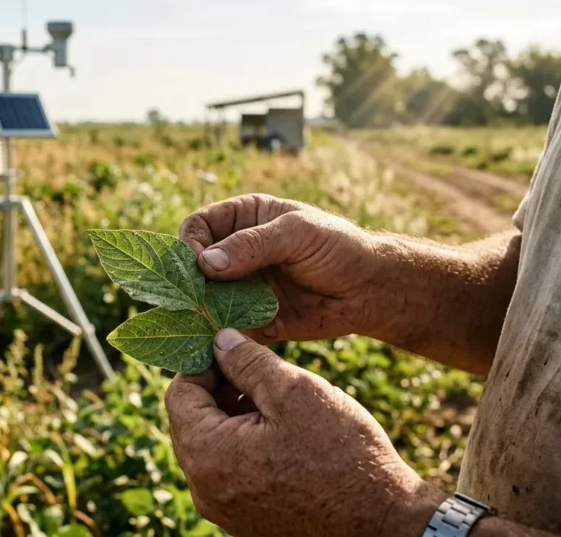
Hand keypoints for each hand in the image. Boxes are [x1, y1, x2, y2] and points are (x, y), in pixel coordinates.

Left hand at [166, 329, 442, 536]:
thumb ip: (249, 362)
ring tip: (278, 399)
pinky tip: (285, 433)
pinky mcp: (247, 520)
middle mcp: (206, 490)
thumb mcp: (296, 392)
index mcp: (207, 455)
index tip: (234, 345)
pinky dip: (248, 445)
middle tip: (259, 367)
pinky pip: (233, 472)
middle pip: (193, 422)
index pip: (179, 393)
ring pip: (214, 446)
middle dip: (221, 388)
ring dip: (236, 416)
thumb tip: (220, 341)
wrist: (385, 524)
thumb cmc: (343, 455)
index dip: (204, 361)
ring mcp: (226, 510)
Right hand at [179, 194, 379, 341]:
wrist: (371, 290)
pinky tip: (216, 342)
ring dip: (199, 311)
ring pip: (204, 300)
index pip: (198, 227)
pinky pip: (225, 328)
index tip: (200, 265)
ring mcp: (243, 288)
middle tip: (192, 300)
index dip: (191, 245)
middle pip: (194, 266)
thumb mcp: (297, 234)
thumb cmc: (339, 248)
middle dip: (189, 283)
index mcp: (244, 219)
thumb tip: (206, 264)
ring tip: (202, 323)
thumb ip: (252, 245)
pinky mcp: (252, 320)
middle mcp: (236, 252)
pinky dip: (217, 335)